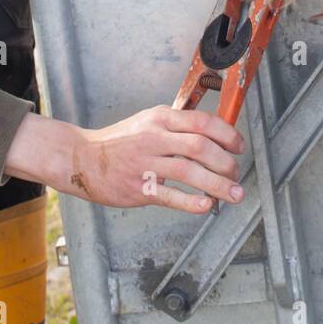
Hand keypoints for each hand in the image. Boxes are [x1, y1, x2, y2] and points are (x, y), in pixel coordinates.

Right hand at [4, 106, 245, 211]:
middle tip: (236, 174)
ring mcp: (146, 163)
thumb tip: (215, 136)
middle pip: (200, 147)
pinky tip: (206, 205)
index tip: (239, 146)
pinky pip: (171, 196)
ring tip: (234, 193)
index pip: (202, 122)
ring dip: (217, 185)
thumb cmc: (120, 141)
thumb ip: (178, 126)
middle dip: (226, 162)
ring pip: (190, 172)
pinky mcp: (139, 188)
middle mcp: (154, 138)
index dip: (227, 135)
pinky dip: (192, 202)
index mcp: (160, 119)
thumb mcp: (149, 122)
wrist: (84, 159)